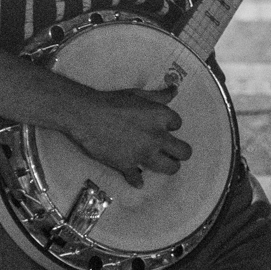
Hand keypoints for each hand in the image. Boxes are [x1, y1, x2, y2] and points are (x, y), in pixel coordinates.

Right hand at [64, 83, 190, 187]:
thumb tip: (174, 90)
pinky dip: (137, 180)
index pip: (178, 124)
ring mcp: (144, 154)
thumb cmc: (112, 101)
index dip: (171, 125)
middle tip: (172, 150)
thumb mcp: (138, 94)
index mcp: (161, 117)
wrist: (87, 115)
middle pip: (184, 152)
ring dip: (168, 166)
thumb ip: (159, 95)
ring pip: (170, 168)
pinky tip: (137, 180)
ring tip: (163, 164)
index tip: (164, 127)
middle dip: (180, 151)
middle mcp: (157, 137)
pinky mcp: (128, 165)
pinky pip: (137, 179)